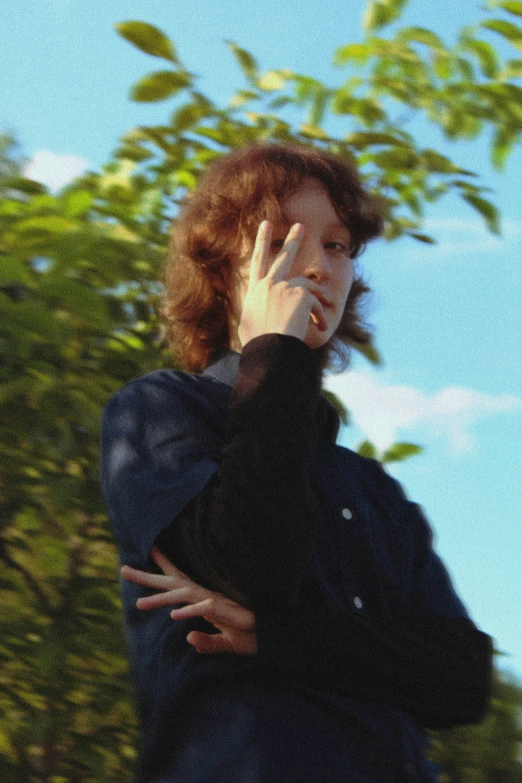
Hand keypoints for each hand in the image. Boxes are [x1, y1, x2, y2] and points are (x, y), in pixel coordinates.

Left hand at [120, 547, 256, 655]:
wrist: (274, 634)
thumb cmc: (252, 634)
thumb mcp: (226, 644)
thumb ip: (208, 643)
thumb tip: (189, 638)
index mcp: (204, 600)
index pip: (179, 581)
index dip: (164, 567)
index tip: (148, 552)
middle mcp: (205, 596)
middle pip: (172, 582)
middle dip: (148, 576)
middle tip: (124, 569)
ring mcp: (214, 601)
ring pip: (184, 594)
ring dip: (162, 598)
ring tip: (139, 604)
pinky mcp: (225, 610)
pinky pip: (204, 608)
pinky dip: (190, 611)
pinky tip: (175, 617)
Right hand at [237, 221, 326, 346]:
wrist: (269, 348)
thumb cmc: (258, 343)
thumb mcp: (248, 325)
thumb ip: (255, 312)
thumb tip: (255, 313)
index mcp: (255, 291)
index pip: (258, 260)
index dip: (261, 241)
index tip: (266, 225)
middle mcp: (269, 284)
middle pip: (283, 256)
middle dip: (292, 239)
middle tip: (300, 226)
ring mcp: (285, 287)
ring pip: (307, 284)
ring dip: (317, 298)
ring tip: (321, 316)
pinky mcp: (300, 294)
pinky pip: (315, 304)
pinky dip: (319, 317)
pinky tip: (320, 328)